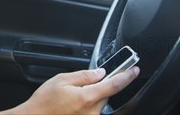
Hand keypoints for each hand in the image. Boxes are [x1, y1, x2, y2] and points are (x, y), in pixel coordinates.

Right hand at [0, 67, 139, 114]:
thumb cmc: (45, 101)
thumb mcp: (62, 80)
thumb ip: (84, 75)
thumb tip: (101, 73)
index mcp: (87, 98)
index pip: (114, 85)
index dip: (126, 76)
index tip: (134, 70)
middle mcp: (92, 111)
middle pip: (106, 94)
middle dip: (99, 85)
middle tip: (80, 83)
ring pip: (99, 102)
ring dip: (92, 95)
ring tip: (71, 95)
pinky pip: (93, 110)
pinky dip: (88, 103)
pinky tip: (73, 102)